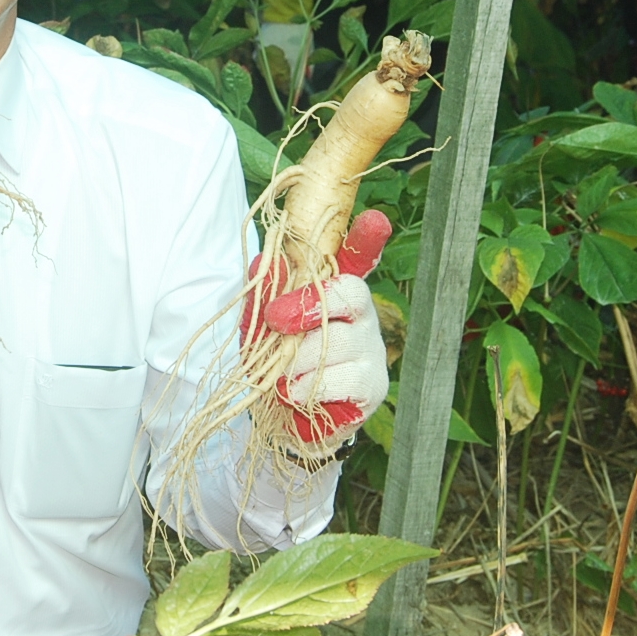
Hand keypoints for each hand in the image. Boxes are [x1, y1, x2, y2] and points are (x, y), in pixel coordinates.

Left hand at [259, 211, 392, 456]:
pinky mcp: (373, 385)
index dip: (366, 238)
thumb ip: (263, 295)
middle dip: (309, 306)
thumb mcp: (259, 324)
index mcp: (332, 290)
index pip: (355, 258)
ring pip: (341, 341)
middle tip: (276, 320)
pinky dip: (310, 386)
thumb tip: (263, 261)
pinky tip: (296, 393)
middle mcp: (359, 313)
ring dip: (300, 358)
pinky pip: (345, 378)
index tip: (376, 218)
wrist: (281, 417)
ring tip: (281, 374)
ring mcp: (371, 348)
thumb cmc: (275, 360)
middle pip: (351, 294)